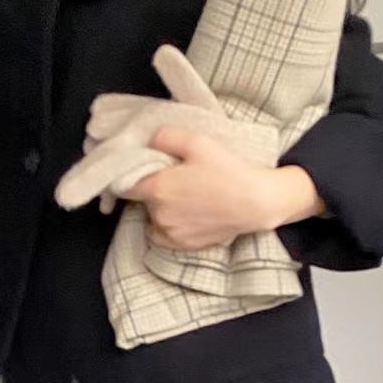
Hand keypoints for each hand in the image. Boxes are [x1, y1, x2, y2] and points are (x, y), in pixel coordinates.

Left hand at [124, 126, 314, 249]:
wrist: (255, 203)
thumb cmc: (227, 171)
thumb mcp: (197, 142)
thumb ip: (165, 137)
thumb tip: (150, 141)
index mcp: (157, 188)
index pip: (127, 184)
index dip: (133, 175)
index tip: (146, 170)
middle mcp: (158, 214)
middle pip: (143, 200)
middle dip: (153, 189)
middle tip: (175, 179)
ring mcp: (170, 233)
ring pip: (152, 218)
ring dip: (161, 208)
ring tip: (184, 197)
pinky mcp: (182, 245)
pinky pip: (162, 236)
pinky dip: (167, 226)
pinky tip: (184, 215)